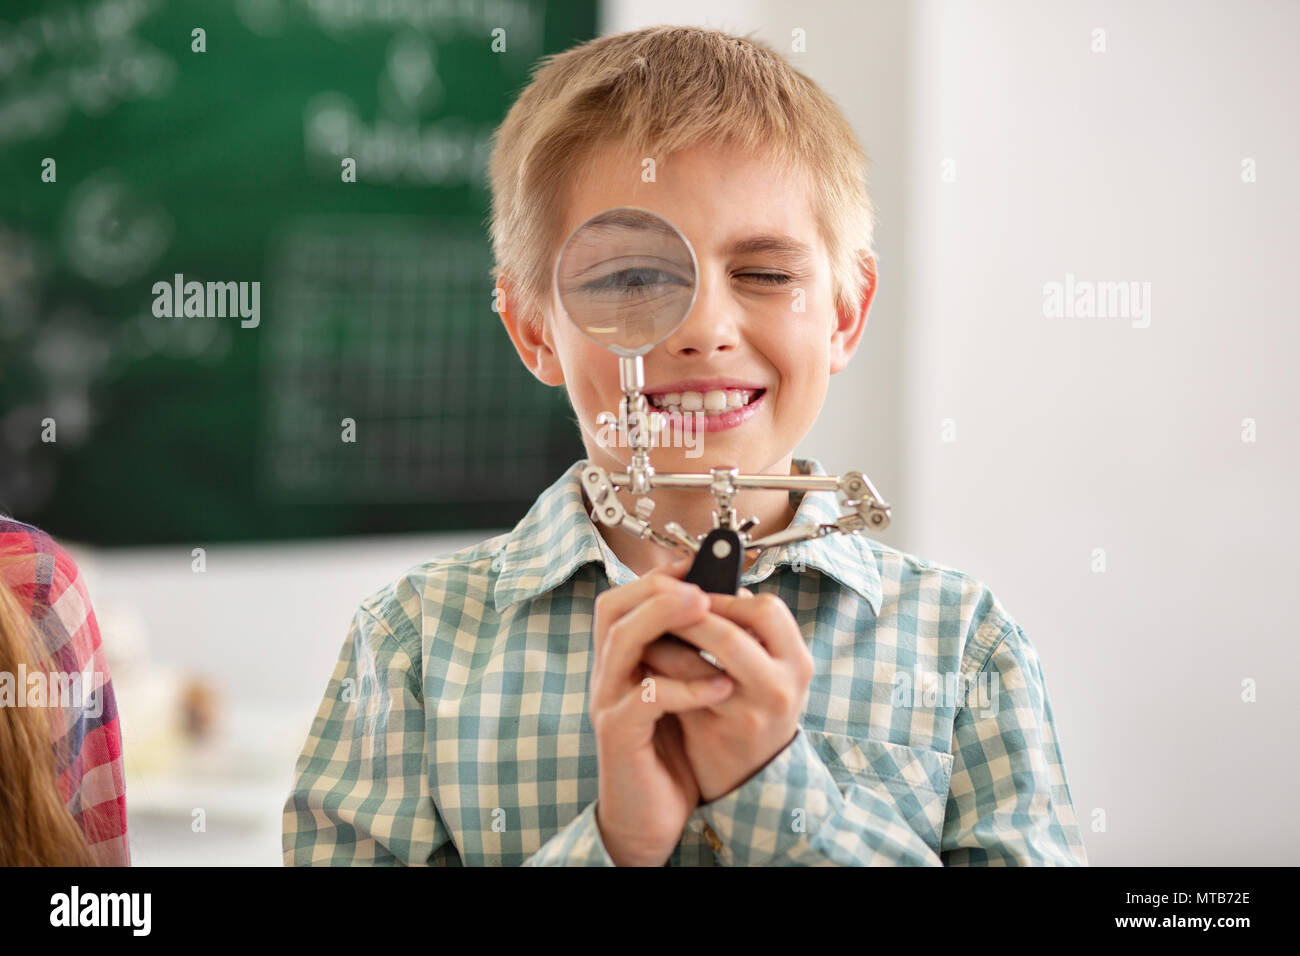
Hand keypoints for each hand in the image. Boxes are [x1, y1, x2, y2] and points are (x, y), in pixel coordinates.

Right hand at [588, 557, 734, 864]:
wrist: (647, 817)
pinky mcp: (619, 735)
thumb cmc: (669, 751)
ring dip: (668, 623)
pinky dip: (686, 686)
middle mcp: (606, 675)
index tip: (698, 563)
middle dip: (659, 590)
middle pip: (613, 609)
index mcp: (619, 661)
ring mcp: (608, 703)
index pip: (621, 598)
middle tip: (702, 587)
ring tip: (710, 616)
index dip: (658, 576)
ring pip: (624, 642)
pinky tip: (721, 688)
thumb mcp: (680, 692)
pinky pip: (648, 696)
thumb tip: (723, 606)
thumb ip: (688, 653)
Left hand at [642, 587, 812, 803]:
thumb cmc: (753, 709)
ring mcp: (749, 714)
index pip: (765, 610)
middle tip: (660, 605)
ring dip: (663, 641)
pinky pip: (678, 692)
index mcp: (796, 661)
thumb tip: (699, 582)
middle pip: (729, 635)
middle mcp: (781, 687)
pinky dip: (658, 671)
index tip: (696, 592)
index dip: (726, 596)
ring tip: (646, 629)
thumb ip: (743, 631)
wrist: (753, 779)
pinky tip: (645, 663)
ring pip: (696, 664)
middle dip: (687, 616)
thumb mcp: (766, 669)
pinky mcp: (715, 735)